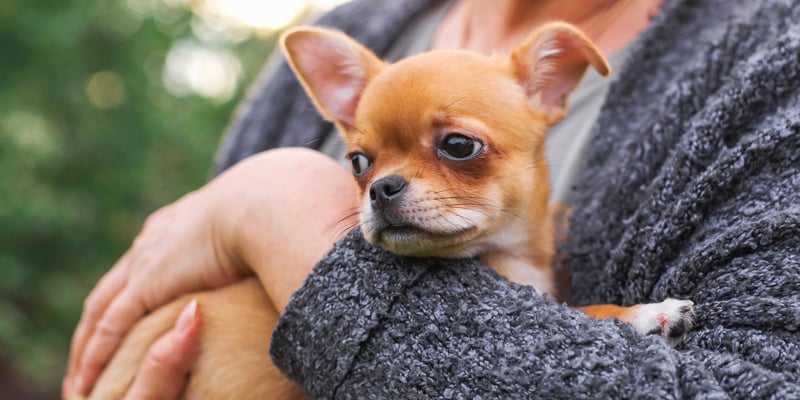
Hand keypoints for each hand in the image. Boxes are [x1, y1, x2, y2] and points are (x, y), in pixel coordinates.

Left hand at [64, 148, 356, 397]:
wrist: (272, 201)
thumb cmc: (282, 210)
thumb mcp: (263, 228)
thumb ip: (260, 247)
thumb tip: (286, 259)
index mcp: (178, 225)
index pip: (140, 266)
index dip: (128, 295)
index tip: (123, 320)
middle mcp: (154, 241)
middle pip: (112, 288)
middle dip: (97, 324)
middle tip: (87, 357)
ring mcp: (149, 259)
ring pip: (102, 310)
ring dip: (88, 346)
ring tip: (81, 380)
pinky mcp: (151, 281)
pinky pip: (112, 324)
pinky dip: (97, 352)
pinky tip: (88, 378)